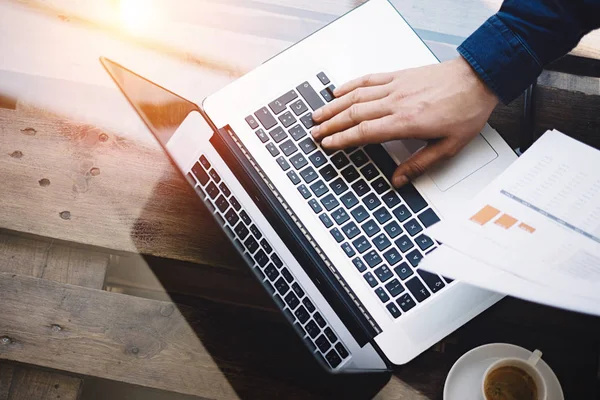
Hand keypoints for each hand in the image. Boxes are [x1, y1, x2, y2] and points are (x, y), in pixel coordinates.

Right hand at [311, 57, 498, 186]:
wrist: (479, 79)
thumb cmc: (467, 110)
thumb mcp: (448, 146)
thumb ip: (420, 164)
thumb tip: (399, 180)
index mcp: (406, 122)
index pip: (364, 132)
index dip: (342, 140)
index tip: (328, 145)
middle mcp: (396, 102)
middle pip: (353, 114)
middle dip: (330, 125)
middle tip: (314, 134)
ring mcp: (395, 87)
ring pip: (356, 96)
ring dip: (334, 106)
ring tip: (317, 115)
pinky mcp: (399, 75)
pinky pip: (369, 79)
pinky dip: (351, 85)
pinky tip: (339, 90)